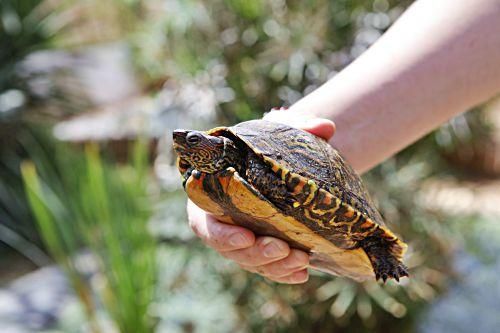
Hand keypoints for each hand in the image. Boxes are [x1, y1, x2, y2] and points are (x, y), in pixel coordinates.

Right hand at [187, 109, 334, 282]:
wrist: (285, 162)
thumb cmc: (270, 146)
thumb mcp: (279, 132)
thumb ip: (298, 126)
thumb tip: (326, 127)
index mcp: (213, 197)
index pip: (206, 224)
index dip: (222, 235)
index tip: (246, 236)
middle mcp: (223, 223)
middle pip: (231, 250)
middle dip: (256, 254)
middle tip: (282, 248)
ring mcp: (243, 239)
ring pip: (252, 262)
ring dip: (275, 266)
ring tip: (301, 261)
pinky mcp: (262, 249)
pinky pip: (270, 268)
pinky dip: (285, 273)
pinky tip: (303, 273)